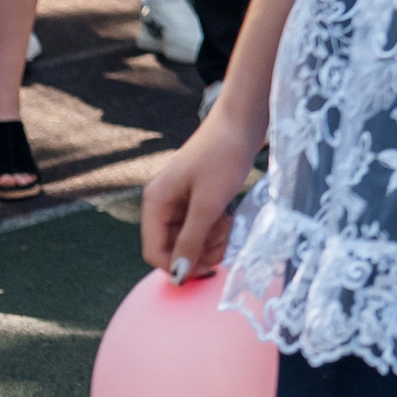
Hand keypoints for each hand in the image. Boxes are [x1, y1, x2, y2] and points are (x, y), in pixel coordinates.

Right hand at [140, 109, 268, 281]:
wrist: (242, 121)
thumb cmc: (223, 156)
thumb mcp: (208, 203)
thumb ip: (191, 239)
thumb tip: (177, 275)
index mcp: (156, 202)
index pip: (154, 251)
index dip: (177, 266)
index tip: (206, 269)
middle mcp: (163, 202)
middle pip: (173, 246)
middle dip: (198, 253)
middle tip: (224, 248)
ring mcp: (180, 199)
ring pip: (189, 238)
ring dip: (209, 242)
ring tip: (229, 230)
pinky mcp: (198, 196)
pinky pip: (201, 224)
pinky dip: (215, 228)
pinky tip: (229, 220)